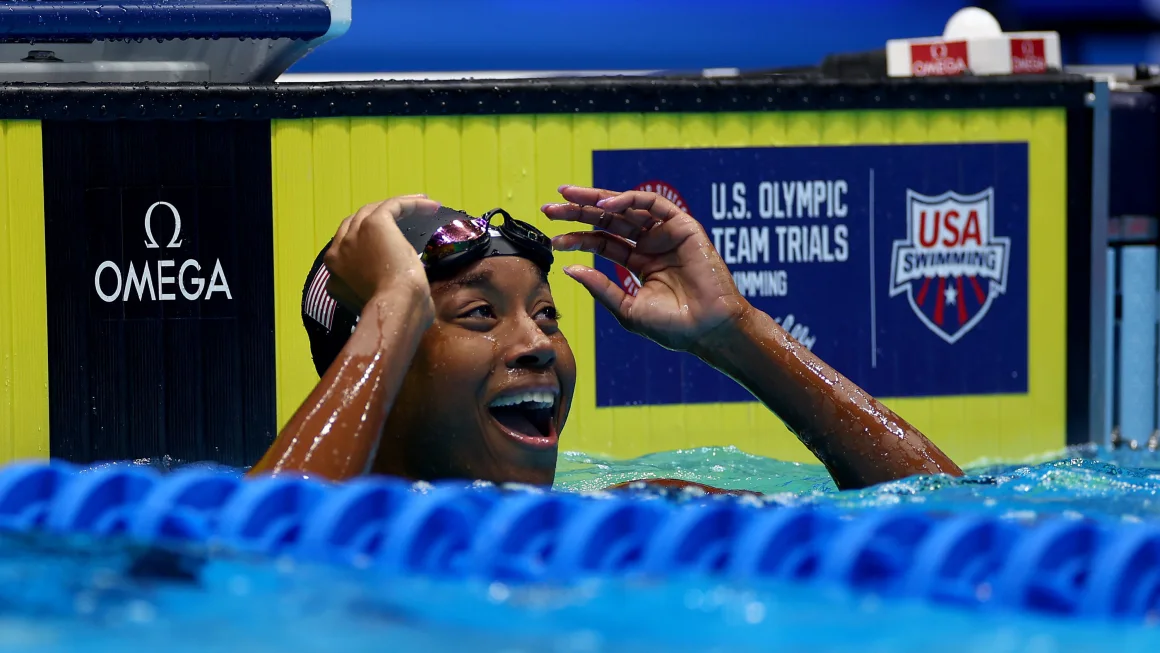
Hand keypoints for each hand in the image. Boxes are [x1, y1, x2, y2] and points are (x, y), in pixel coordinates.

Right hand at [324, 194, 440, 314]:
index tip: (390, 243)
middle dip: (377, 218)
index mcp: (334, 276)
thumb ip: (373, 293)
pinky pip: (393, 205)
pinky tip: (431, 205)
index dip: (366, 242)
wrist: (394, 308)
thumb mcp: (374, 307)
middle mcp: (337, 252)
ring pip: (373, 211)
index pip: (347, 249)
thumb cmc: (392, 316)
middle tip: (404, 217)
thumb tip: (390, 288)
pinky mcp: (374, 224)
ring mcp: (353, 237)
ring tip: (423, 205)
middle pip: (355, 224)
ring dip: (398, 206)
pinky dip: (411, 202)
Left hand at [542, 186, 748, 352]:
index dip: (577, 238)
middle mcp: (650, 244)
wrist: (708, 330)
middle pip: (609, 220)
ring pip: (626, 207)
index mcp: (638, 262)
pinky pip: (653, 204)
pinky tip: (605, 206)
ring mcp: (666, 233)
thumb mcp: (627, 309)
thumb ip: (600, 287)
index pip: (602, 242)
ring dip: (596, 199)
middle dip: (579, 211)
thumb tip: (568, 268)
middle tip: (550, 208)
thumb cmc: (672, 327)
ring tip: (569, 198)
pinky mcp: (683, 226)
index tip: (553, 240)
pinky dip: (628, 200)